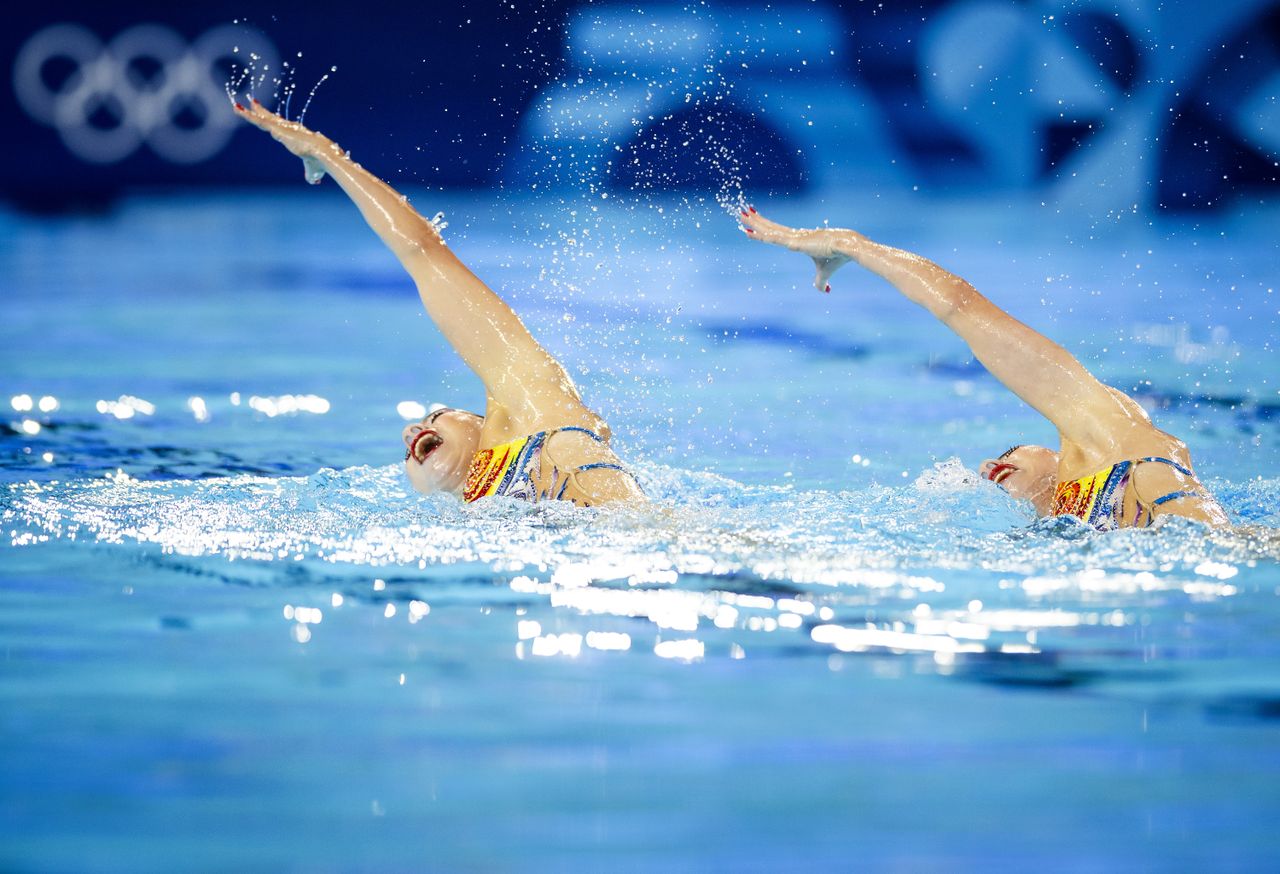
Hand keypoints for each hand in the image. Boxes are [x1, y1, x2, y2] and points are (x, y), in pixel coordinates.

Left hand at [233, 99, 334, 182]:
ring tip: (236, 106)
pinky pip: (259, 121)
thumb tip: (314, 182)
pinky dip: (248, 116)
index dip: (274, 122)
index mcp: (295, 137)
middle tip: (252, 102)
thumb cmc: (320, 162)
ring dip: (248, 114)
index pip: (281, 128)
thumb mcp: (312, 171)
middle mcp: (288, 130)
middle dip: (261, 111)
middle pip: (270, 119)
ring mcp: (281, 129)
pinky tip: (238, 110)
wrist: (322, 154)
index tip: (270, 116)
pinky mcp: (277, 130)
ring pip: (261, 120)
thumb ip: (310, 175)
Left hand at [737, 206, 853, 292]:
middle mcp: (794, 235)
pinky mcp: (794, 242)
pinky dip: (760, 236)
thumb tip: (825, 291)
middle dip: (757, 220)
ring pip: (769, 230)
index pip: (778, 233)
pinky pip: (773, 238)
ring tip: (741, 214)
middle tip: (743, 212)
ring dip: (754, 223)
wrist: (846, 247)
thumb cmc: (837, 258)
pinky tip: (749, 232)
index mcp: (799, 239)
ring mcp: (793, 237)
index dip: (765, 228)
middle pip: (771, 227)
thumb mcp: (825, 273)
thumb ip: (821, 282)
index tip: (754, 223)